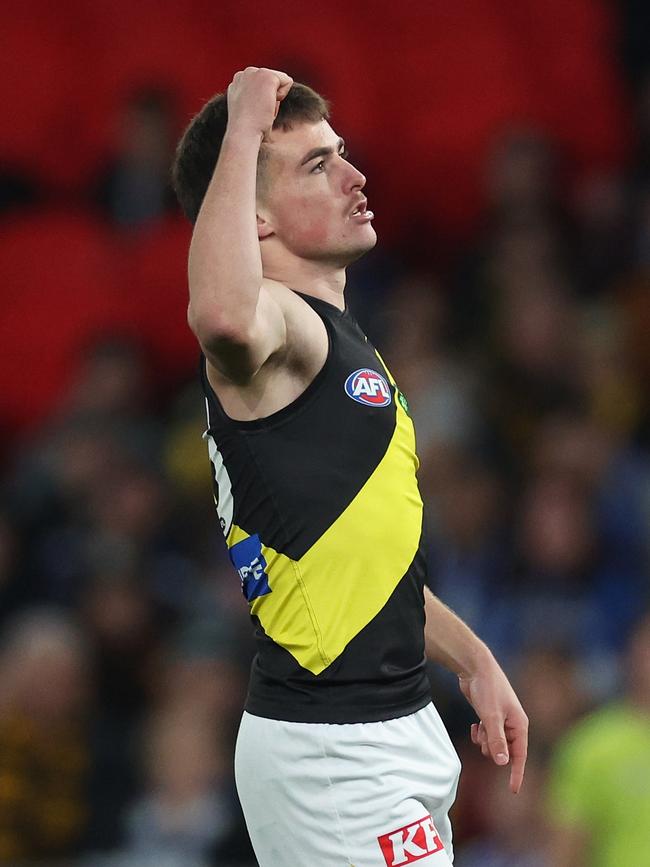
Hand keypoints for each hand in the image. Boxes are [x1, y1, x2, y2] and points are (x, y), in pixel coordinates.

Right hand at [227, 67, 293, 138]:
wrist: (243, 134)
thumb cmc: (248, 131)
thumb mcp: (249, 112)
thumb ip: (255, 100)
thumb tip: (269, 105)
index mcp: (239, 81)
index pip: (263, 85)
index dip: (264, 101)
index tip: (253, 112)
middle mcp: (245, 73)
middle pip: (273, 81)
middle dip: (270, 98)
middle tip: (258, 112)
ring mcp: (255, 72)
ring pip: (280, 81)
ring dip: (275, 99)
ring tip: (262, 109)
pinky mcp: (266, 75)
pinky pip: (287, 81)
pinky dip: (282, 96)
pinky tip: (268, 105)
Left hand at [459, 655, 528, 793]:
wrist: (475, 667)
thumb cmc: (488, 689)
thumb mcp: (491, 717)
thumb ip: (497, 740)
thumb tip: (503, 763)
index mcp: (520, 725)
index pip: (521, 756)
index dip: (517, 773)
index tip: (513, 791)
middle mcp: (513, 725)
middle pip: (504, 752)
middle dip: (492, 750)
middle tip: (483, 735)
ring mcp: (501, 721)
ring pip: (493, 745)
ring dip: (484, 741)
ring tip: (478, 727)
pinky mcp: (489, 717)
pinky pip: (485, 736)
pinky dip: (479, 734)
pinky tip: (474, 725)